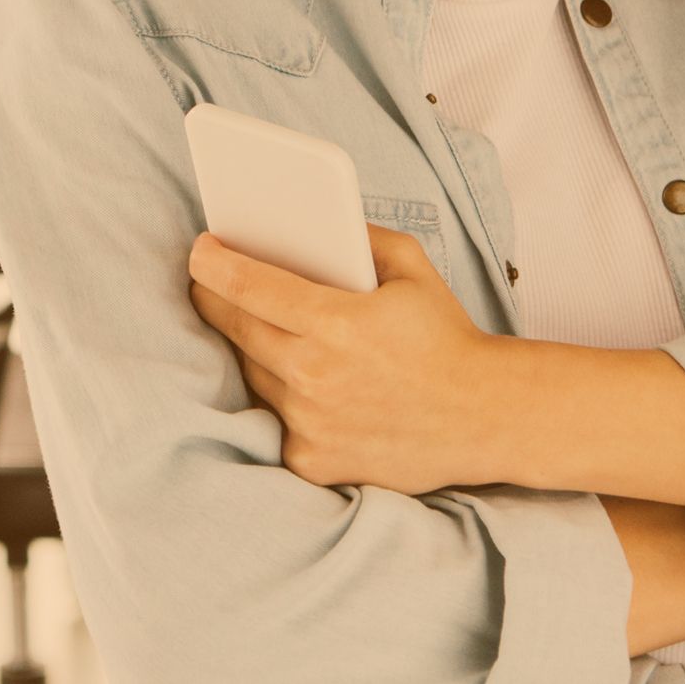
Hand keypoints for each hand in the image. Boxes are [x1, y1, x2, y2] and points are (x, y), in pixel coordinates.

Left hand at [188, 225, 507, 494]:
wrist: (485, 417)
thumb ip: (359, 235)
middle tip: (206, 282)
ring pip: (254, 374)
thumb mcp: (412, 267)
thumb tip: (306, 223)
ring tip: (251, 325)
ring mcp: (311, 423)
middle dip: (215, 301)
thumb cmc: (446, 337)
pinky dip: (281, 398)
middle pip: (237, 329)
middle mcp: (315, 375)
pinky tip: (290, 378)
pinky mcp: (314, 461)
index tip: (199, 251)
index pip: (248, 287)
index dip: (213, 265)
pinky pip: (276, 420)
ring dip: (249, 349)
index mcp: (336, 322)